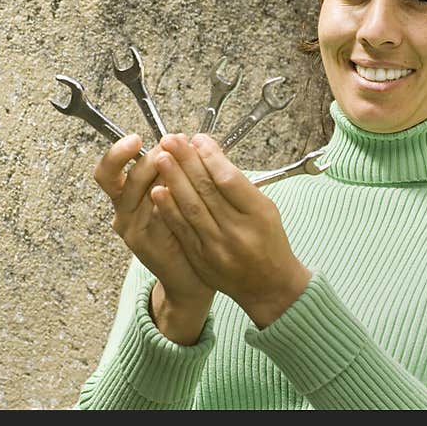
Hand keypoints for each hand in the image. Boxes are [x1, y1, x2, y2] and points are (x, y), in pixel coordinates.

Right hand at [93, 134, 214, 343]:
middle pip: (120, 178)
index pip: (109, 168)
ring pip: (135, 194)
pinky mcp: (143, 243)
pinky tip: (178, 191)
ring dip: (158, 175)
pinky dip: (164, 200)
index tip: (136, 138)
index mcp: (127, 193)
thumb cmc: (185, 228)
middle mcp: (123, 209)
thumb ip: (175, 171)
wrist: (190, 274)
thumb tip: (187, 140)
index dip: (118, 152)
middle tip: (169, 149)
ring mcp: (131, 227)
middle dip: (147, 159)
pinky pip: (150, 216)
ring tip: (178, 165)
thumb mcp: (177, 194)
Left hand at [150, 133, 311, 328]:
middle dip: (186, 161)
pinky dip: (169, 209)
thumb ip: (239, 184)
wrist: (268, 286)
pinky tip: (158, 191)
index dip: (210, 157)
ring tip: (160, 157)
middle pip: (208, 190)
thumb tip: (209, 154)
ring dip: (173, 180)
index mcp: (258, 214)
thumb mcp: (265, 209)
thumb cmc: (269, 241)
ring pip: (192, 208)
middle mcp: (238, 231)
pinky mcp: (201, 259)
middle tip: (171, 140)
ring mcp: (217, 248)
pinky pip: (182, 230)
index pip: (230, 179)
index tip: (197, 139)